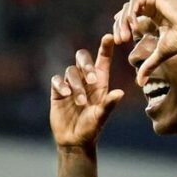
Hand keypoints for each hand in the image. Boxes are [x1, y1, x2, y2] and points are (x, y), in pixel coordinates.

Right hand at [50, 34, 124, 148]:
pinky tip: (66, 95)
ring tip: (80, 101)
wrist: (74, 141)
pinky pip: (57, 80)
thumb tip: (120, 93)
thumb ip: (109, 104)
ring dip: (76, 85)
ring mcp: (70, 85)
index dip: (105, 48)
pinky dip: (61, 85)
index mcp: (100, 83)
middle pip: (83, 59)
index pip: (102, 60)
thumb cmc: (91, 128)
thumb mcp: (101, 116)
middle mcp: (85, 80)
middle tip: (92, 79)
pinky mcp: (57, 92)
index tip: (109, 36)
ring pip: (70, 71)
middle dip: (86, 64)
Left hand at [112, 0, 176, 85]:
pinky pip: (136, 3)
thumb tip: (139, 83)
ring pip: (129, 7)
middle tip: (119, 41)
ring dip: (124, 22)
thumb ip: (149, 65)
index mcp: (152, 15)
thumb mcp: (160, 53)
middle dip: (120, 27)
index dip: (122, 29)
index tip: (119, 42)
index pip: (129, 18)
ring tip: (124, 38)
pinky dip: (132, 15)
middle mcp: (151, 5)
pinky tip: (133, 28)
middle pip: (126, 12)